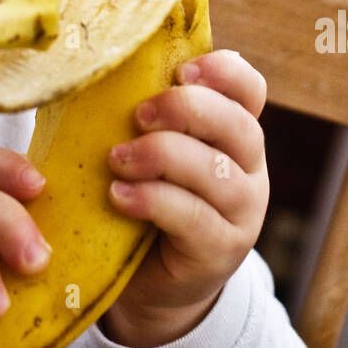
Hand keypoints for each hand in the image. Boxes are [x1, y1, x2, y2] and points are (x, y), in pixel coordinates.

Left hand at [101, 48, 268, 347]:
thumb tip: (97, 65)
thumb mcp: (149, 148)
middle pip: (238, 126)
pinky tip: (119, 196)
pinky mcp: (222, 251)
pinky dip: (153, 200)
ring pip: (217, 172)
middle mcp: (250, 169)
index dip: (223, 72)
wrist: (151, 282)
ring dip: (162, 156)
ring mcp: (242, 213)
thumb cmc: (145, 197)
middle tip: (138, 114)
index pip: (250, 89)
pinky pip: (194, 217)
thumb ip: (143, 112)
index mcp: (233, 132)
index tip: (180, 69)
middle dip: (186, 110)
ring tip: (117, 160)